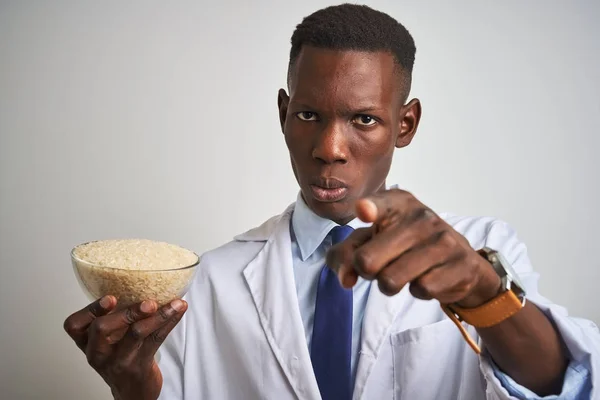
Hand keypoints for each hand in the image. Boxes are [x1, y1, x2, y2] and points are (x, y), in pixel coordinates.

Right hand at [63, 296, 186, 399]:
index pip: (74, 325)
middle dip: (126, 312)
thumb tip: (140, 277)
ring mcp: (118, 361)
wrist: (133, 391)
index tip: (110, 297)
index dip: (90, 309)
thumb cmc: (121, 355)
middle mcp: (98, 352)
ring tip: (174, 304)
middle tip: (148, 303)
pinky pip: (156, 339)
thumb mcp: (109, 338)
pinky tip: (179, 310)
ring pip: (136, 334)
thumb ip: (114, 314)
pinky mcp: (139, 366)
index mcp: (87, 341)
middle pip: (101, 329)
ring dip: (158, 315)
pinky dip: (170, 321)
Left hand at [327, 189, 501, 307]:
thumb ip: (345, 254)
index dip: (369, 209)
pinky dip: (418, 290)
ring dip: (389, 284)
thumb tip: (346, 279)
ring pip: (391, 280)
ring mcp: (443, 239)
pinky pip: (420, 290)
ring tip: (402, 272)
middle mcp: (421, 216)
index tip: (363, 211)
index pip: (380, 204)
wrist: (458, 260)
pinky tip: (427, 276)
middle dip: (367, 272)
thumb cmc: (403, 245)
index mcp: (396, 203)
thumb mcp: (371, 239)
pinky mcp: (460, 263)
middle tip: (381, 265)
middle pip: (368, 261)